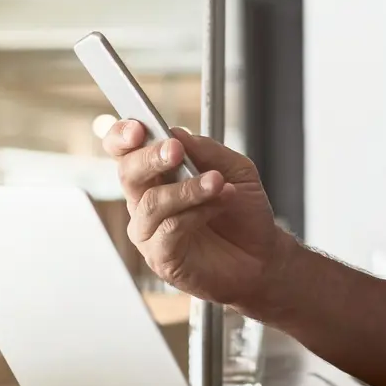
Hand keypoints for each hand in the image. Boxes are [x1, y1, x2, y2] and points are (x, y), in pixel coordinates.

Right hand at [104, 121, 292, 310]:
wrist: (263, 256)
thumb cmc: (243, 213)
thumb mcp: (235, 169)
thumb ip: (206, 150)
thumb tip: (176, 133)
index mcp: (157, 174)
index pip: (124, 150)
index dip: (122, 136)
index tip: (138, 128)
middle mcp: (146, 200)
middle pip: (128, 172)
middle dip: (151, 157)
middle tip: (177, 150)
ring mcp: (150, 230)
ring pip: (151, 202)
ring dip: (186, 188)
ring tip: (218, 183)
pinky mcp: (160, 257)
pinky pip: (168, 229)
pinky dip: (196, 213)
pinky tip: (217, 206)